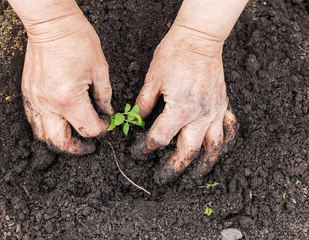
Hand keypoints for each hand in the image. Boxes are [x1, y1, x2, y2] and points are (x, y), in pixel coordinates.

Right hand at [21, 8, 112, 154]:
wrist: (51, 24)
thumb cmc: (77, 41)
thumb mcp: (100, 70)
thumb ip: (104, 97)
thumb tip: (106, 114)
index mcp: (68, 99)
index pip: (87, 129)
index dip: (102, 130)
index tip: (107, 124)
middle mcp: (48, 104)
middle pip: (60, 143)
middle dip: (78, 149)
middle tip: (89, 146)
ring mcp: (34, 100)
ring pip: (43, 135)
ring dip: (60, 141)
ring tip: (74, 137)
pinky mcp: (27, 94)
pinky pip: (34, 121)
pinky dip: (47, 128)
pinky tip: (60, 123)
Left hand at [135, 24, 236, 184]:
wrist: (198, 39)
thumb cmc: (174, 55)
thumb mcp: (151, 80)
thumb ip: (143, 104)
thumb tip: (133, 120)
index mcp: (180, 109)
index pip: (159, 137)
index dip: (144, 148)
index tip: (137, 152)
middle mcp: (201, 115)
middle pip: (187, 150)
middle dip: (173, 168)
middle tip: (162, 179)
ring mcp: (215, 111)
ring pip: (213, 147)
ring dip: (204, 164)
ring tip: (195, 177)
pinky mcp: (223, 105)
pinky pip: (229, 129)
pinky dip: (225, 142)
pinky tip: (217, 150)